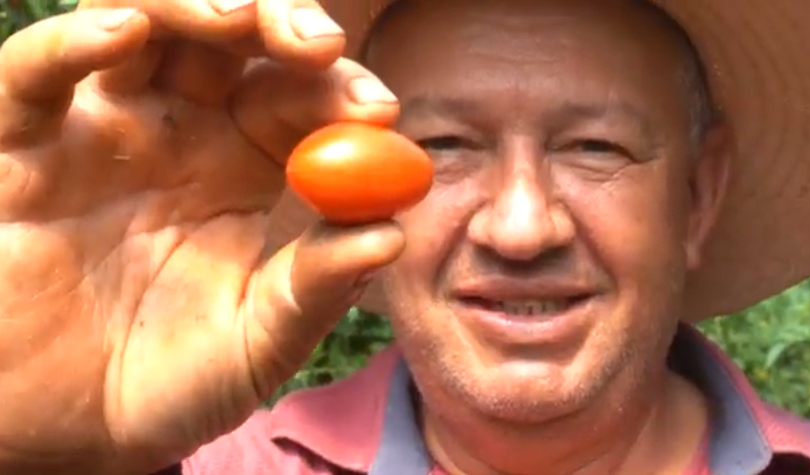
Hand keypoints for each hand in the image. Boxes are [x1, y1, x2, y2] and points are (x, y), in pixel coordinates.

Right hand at [0, 2, 403, 473]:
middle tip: (321, 44)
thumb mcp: (260, 344)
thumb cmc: (177, 383)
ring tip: (236, 18)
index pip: (301, 97)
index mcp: (247, 166)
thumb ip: (318, 289)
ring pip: (140, 25)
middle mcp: (179, 131)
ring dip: (188, 6)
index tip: (378, 111)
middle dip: (279, 24)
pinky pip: (35, 78)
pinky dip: (71, 44)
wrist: (76, 431)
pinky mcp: (20, 152)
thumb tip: (390, 234)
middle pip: (231, 40)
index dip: (340, 92)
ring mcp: (100, 131)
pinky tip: (122, 33)